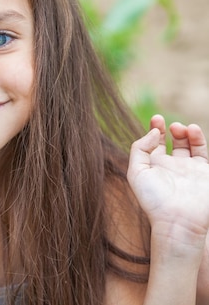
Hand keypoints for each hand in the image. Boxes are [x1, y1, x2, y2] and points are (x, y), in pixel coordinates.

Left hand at [127, 115, 208, 250]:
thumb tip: (154, 132)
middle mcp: (171, 167)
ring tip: (181, 128)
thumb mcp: (136, 171)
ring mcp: (188, 169)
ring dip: (185, 132)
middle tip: (170, 125)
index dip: (155, 128)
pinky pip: (202, 152)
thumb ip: (140, 148)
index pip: (154, 143)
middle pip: (173, 141)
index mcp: (153, 167)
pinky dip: (198, 139)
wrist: (178, 220)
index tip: (157, 118)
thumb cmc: (154, 199)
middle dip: (172, 129)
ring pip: (189, 145)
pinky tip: (192, 131)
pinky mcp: (204, 172)